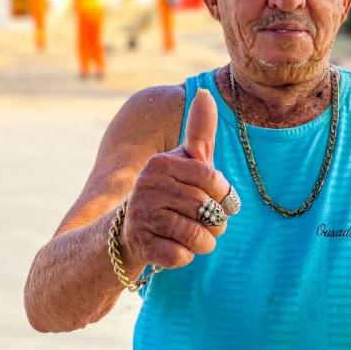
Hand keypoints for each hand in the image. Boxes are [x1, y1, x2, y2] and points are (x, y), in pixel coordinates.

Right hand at [121, 89, 232, 269]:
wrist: (128, 233)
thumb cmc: (168, 195)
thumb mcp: (184, 164)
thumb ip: (198, 133)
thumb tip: (204, 92)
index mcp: (161, 163)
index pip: (213, 180)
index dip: (222, 196)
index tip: (214, 200)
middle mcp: (147, 186)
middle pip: (207, 209)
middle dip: (215, 223)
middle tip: (205, 224)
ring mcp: (141, 215)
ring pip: (197, 236)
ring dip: (203, 243)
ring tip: (192, 238)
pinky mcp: (139, 245)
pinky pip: (180, 256)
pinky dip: (184, 257)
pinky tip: (173, 248)